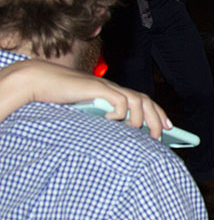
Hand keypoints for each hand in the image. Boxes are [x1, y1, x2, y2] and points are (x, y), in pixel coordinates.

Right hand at [0, 59, 171, 139]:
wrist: (38, 80)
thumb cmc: (58, 98)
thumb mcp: (83, 112)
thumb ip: (98, 119)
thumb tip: (115, 139)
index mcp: (112, 93)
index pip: (142, 101)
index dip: (158, 113)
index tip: (169, 127)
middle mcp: (113, 88)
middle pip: (145, 101)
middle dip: (157, 119)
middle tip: (161, 137)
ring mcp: (106, 87)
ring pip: (137, 100)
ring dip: (140, 119)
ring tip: (139, 133)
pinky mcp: (97, 88)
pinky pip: (119, 100)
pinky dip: (120, 112)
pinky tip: (112, 119)